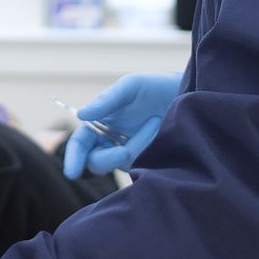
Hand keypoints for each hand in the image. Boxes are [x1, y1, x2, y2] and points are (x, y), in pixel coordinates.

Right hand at [62, 72, 177, 177]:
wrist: (187, 96)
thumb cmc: (155, 87)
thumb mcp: (130, 87)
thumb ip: (106, 100)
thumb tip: (81, 115)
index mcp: (100, 123)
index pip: (80, 144)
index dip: (73, 158)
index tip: (72, 172)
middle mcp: (111, 141)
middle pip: (96, 163)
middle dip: (108, 159)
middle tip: (125, 151)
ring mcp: (129, 153)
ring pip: (121, 164)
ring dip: (137, 146)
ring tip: (155, 121)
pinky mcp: (146, 161)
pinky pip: (140, 164)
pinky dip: (148, 149)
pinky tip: (159, 132)